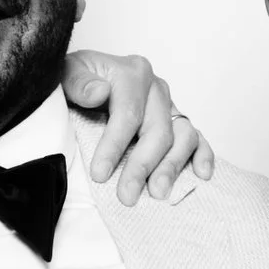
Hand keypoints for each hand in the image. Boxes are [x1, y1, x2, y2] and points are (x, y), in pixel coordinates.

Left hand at [61, 51, 216, 204]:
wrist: (83, 82)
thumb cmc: (76, 82)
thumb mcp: (66, 74)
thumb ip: (78, 82)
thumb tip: (99, 92)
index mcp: (131, 73)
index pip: (128, 114)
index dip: (114, 146)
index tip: (100, 174)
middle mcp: (155, 88)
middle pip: (158, 130)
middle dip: (141, 166)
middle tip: (126, 195)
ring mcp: (169, 106)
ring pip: (183, 136)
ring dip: (172, 167)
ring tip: (158, 192)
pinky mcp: (178, 122)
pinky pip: (197, 138)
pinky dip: (202, 155)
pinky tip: (200, 175)